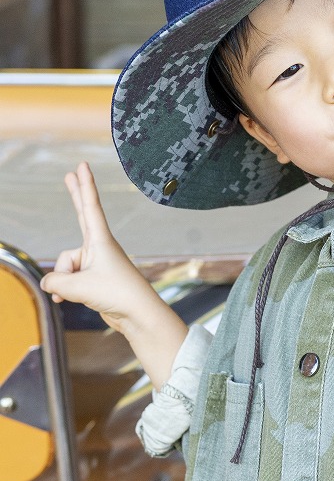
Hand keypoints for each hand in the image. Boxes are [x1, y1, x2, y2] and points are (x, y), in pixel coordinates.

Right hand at [40, 162, 157, 332]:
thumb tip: (49, 282)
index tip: (82, 165)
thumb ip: (54, 281)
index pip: (90, 206)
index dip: (84, 185)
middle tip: (70, 174)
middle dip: (75, 196)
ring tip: (82, 293)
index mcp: (101, 240)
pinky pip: (68, 280)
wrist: (137, 314)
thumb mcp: (76, 287)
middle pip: (81, 216)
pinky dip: (64, 291)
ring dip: (64, 282)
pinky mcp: (93, 278)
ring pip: (64, 267)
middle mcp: (98, 247)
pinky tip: (66, 301)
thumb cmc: (115, 294)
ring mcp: (95, 262)